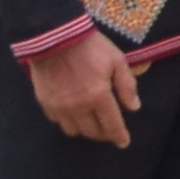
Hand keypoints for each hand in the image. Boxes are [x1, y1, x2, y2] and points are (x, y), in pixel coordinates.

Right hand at [28, 27, 141, 145]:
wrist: (54, 35)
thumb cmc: (90, 46)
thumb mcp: (116, 60)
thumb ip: (126, 85)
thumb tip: (134, 107)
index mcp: (98, 96)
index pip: (111, 125)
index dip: (119, 136)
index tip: (123, 143)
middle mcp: (79, 107)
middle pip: (92, 132)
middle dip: (103, 134)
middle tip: (108, 129)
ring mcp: (60, 106)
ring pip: (73, 131)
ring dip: (84, 130)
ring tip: (90, 122)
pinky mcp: (45, 102)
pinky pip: (57, 121)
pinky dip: (67, 120)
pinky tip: (72, 112)